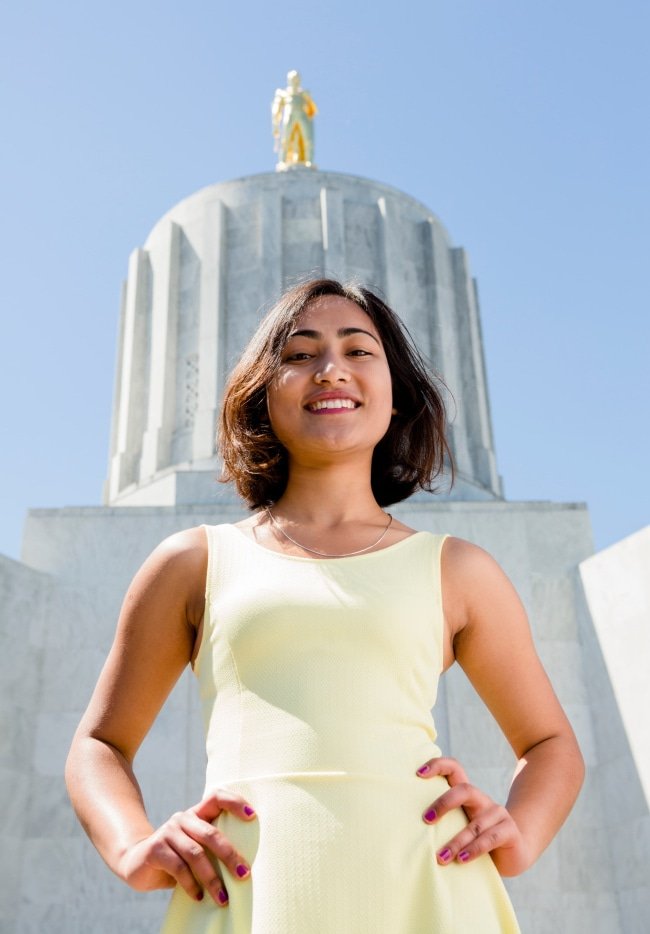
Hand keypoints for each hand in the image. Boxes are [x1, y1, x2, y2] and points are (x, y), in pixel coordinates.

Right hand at [118, 789, 255, 906]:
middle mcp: (182, 819)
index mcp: (196, 814)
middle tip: (244, 874)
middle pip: (211, 833)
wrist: (136, 862)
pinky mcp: (155, 849)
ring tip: (223, 898)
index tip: (253, 816)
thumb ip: (211, 849)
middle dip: (230, 855)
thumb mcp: (194, 849)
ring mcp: (168, 832)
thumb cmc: (176, 857)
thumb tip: (244, 868)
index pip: (216, 797)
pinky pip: (179, 868)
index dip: (234, 802)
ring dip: (212, 878)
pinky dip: (191, 885)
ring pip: (196, 854)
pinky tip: (199, 897)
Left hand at [416, 757, 528, 874]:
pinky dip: (474, 849)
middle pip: (464, 790)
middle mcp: (482, 800)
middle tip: (426, 820)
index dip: (438, 765)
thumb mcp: (459, 828)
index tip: (418, 773)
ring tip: (440, 857)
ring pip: (474, 824)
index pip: (454, 769)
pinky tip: (461, 859)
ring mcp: (498, 813)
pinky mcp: (509, 830)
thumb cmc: (477, 840)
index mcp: (468, 795)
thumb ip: (443, 824)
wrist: (514, 853)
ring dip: (455, 842)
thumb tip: (406, 830)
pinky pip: (490, 838)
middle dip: (443, 803)